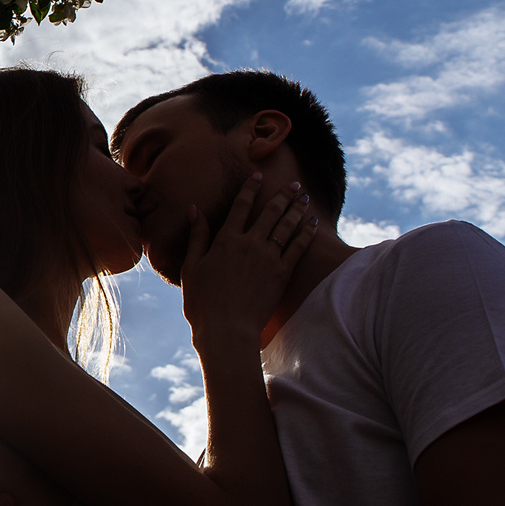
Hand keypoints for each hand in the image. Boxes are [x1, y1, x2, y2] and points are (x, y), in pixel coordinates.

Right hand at [177, 173, 316, 345]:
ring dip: (297, 208)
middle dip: (282, 194)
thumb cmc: (203, 303)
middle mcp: (249, 243)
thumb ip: (196, 236)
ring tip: (304, 197)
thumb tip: (194, 209)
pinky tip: (313, 222)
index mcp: (225, 240)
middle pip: (269, 211)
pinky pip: (298, 247)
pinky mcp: (282, 273)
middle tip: (293, 184)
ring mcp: (268, 258)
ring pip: (286, 225)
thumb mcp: (191, 268)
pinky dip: (306, 232)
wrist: (227, 329)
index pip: (240, 206)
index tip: (258, 176)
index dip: (250, 188)